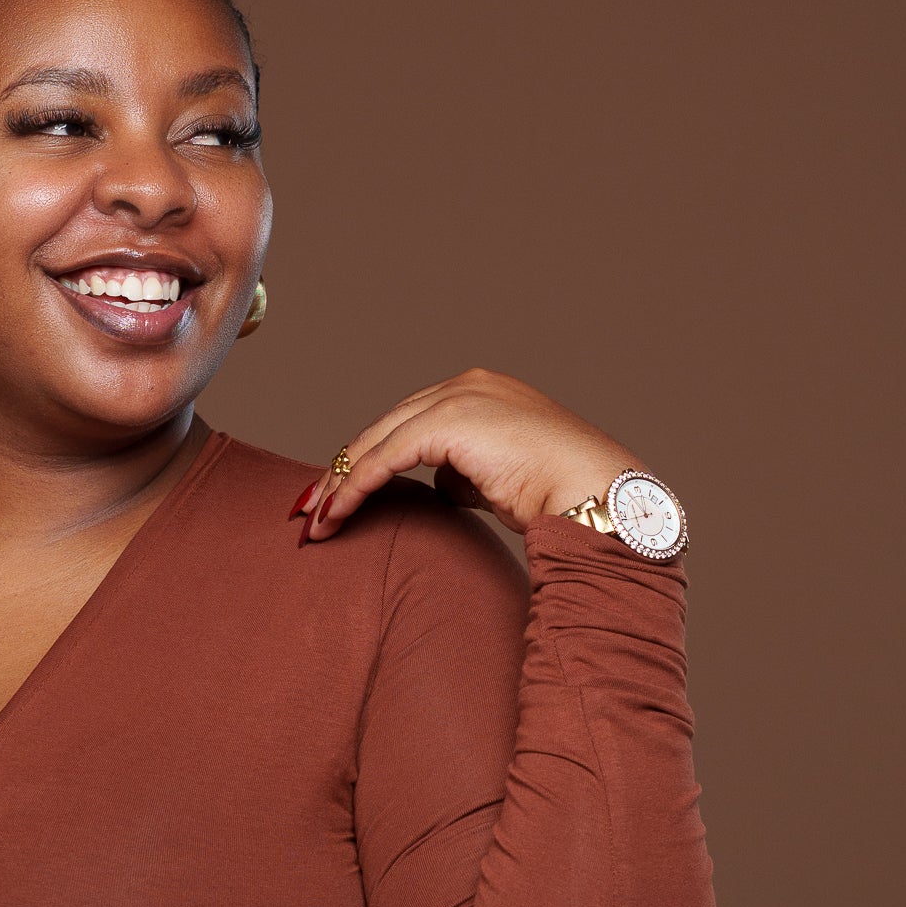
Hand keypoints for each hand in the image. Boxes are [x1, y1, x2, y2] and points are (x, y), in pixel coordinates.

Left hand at [294, 370, 640, 541]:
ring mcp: (456, 398)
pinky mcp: (447, 423)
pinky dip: (353, 489)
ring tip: (316, 521)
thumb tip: (442, 485)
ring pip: (376, 441)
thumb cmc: (559, 494)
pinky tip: (336, 517)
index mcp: (480, 391)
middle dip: (342, 471)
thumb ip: (466, 471)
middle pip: (384, 428)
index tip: (340, 494)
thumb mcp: (501, 478)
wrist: (594, 492)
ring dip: (340, 484)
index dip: (369, 459)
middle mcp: (465, 385)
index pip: (408, 423)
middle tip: (311, 507)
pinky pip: (382, 459)